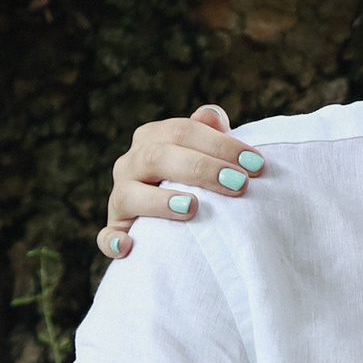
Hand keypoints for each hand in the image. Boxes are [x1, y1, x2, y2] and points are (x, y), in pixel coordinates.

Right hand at [96, 105, 265, 257]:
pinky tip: (130, 246)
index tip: (256, 164)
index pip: (182, 131)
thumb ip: (206, 133)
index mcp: (151, 139)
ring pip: (128, 194)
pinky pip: (107, 236)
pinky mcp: (116, 231)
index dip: (220, 144)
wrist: (167, 215)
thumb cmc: (193, 177)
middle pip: (157, 157)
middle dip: (201, 168)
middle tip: (238, 184)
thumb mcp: (200, 152)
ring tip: (192, 207)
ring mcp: (120, 198)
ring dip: (159, 202)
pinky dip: (113, 241)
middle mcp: (130, 164)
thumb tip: (214, 115)